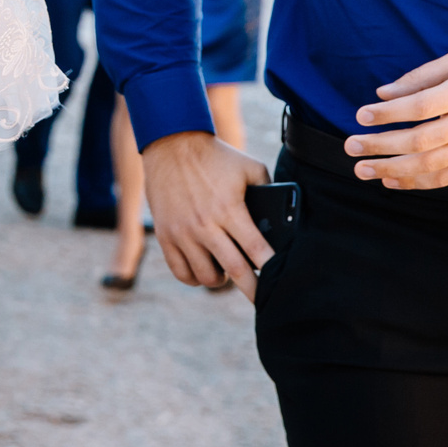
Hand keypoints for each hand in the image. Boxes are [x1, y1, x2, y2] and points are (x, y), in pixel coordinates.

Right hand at [141, 130, 272, 294]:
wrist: (171, 145)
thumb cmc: (216, 157)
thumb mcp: (249, 167)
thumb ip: (268, 190)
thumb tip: (282, 216)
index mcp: (229, 209)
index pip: (256, 249)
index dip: (271, 269)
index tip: (280, 282)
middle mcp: (205, 225)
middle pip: (235, 271)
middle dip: (254, 291)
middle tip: (265, 301)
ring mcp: (183, 233)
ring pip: (206, 277)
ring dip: (222, 281)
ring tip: (228, 271)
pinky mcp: (165, 235)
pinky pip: (181, 272)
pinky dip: (195, 278)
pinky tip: (203, 271)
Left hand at [345, 51, 447, 189]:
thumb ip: (422, 76)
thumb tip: (384, 94)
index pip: (420, 106)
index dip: (388, 113)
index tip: (362, 115)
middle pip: (420, 141)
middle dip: (380, 145)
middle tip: (351, 146)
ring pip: (430, 165)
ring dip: (392, 170)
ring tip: (363, 169)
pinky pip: (447, 178)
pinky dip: (418, 183)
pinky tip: (392, 182)